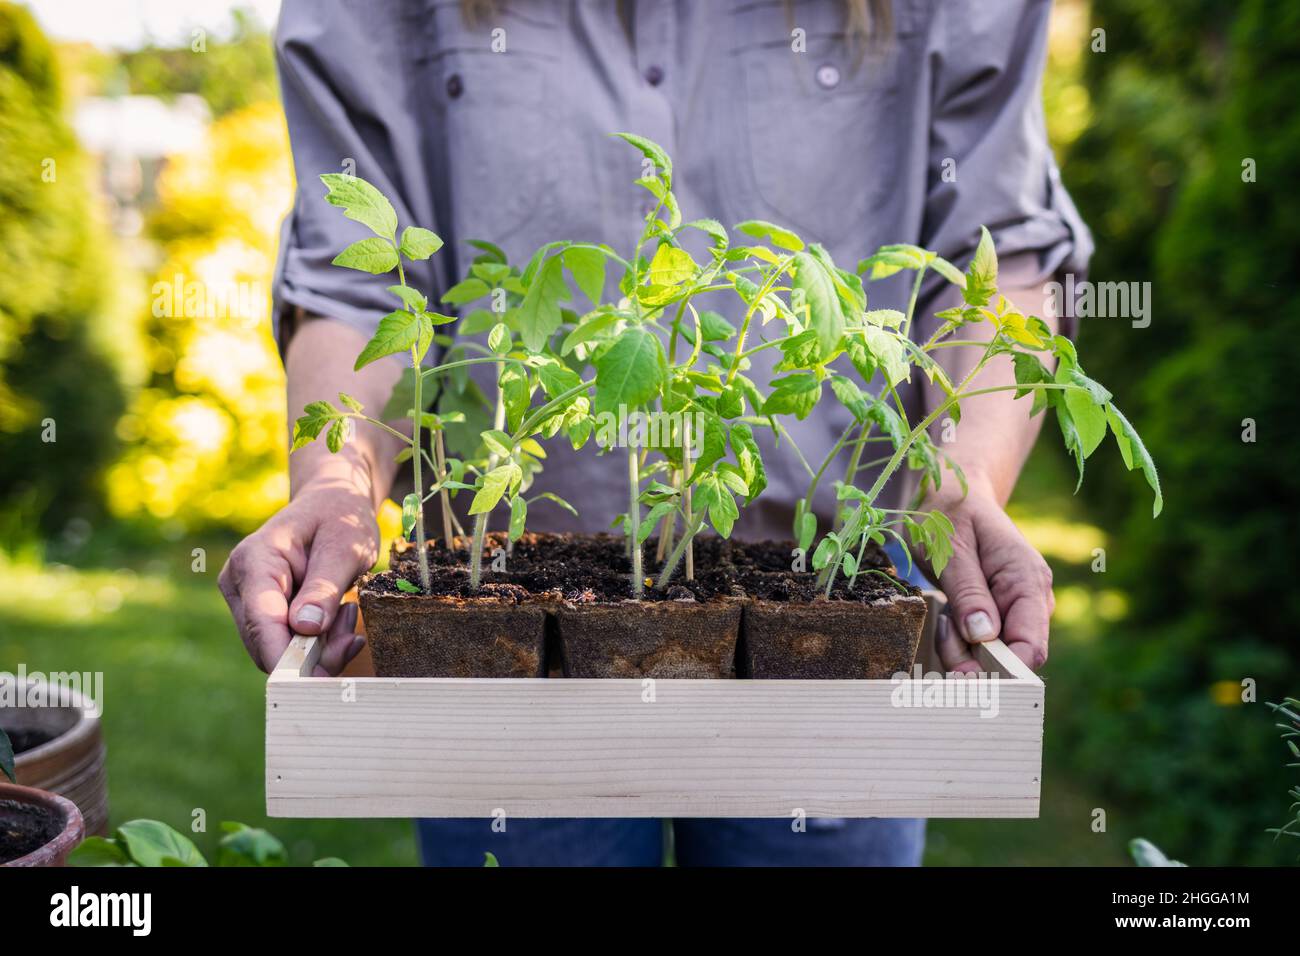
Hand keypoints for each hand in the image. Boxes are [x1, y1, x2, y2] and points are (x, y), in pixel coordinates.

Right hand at [218, 476, 378, 674]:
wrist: (332, 503)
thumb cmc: (339, 517)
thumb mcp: (343, 546)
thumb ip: (324, 586)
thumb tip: (304, 630)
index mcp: (254, 560)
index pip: (261, 620)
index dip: (283, 656)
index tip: (312, 683)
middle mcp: (240, 584)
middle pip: (267, 643)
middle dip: (314, 653)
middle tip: (352, 636)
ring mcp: (247, 600)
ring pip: (278, 650)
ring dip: (321, 648)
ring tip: (348, 614)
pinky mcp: (263, 613)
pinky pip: (287, 644)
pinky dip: (318, 644)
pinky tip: (341, 622)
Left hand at [919, 477, 1054, 673]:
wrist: (954, 497)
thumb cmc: (950, 516)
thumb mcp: (951, 550)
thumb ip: (968, 592)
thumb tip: (984, 636)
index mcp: (1027, 580)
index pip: (1030, 645)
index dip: (1003, 671)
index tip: (964, 675)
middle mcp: (1031, 599)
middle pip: (1010, 657)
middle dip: (973, 658)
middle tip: (943, 629)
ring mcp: (1016, 608)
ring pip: (992, 655)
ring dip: (961, 648)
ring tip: (943, 615)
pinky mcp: (998, 615)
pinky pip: (980, 644)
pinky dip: (958, 640)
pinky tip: (947, 617)